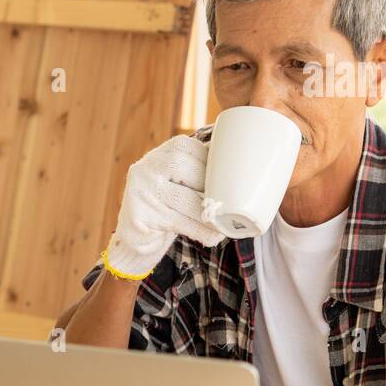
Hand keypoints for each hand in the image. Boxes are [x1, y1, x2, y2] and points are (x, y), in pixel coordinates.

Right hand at [104, 135, 223, 277]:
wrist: (136, 235)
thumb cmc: (170, 206)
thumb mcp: (180, 183)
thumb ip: (202, 173)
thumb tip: (248, 170)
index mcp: (161, 154)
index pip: (189, 148)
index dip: (212, 163)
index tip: (227, 180)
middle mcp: (146, 168)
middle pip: (183, 168)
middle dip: (209, 187)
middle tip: (226, 205)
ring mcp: (139, 192)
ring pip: (183, 198)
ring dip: (209, 215)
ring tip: (226, 226)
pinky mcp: (138, 216)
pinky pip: (176, 222)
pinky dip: (199, 231)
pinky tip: (211, 237)